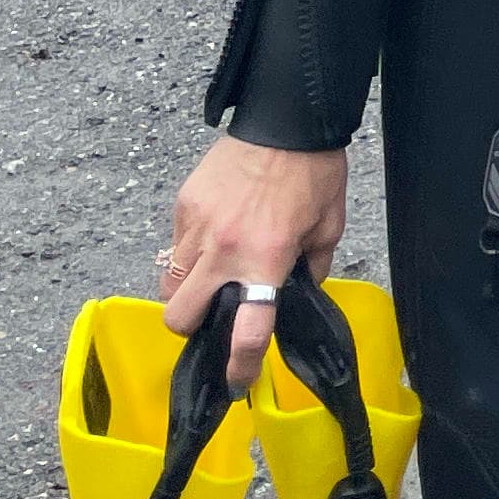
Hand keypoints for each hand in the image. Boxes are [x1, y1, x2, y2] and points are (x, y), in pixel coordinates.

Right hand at [164, 137, 346, 386]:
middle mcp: (224, 250)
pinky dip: (189, 250)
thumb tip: (297, 291)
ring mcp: (198, 227)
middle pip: (178, 318)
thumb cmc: (315, 171)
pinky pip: (175, 244)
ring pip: (169, 284)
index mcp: (266, 260)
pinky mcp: (184, 204)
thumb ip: (313, 268)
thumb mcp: (329, 225)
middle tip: (212, 315)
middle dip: (191, 328)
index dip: (240, 366)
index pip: (248, 330)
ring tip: (210, 276)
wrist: (287, 116)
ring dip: (186, 291)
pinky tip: (212, 234)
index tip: (236, 382)